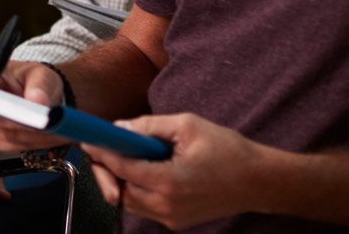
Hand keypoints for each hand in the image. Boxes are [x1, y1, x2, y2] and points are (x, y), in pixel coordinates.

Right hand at [0, 59, 69, 151]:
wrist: (41, 96)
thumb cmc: (37, 80)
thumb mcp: (43, 75)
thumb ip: (40, 85)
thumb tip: (37, 101)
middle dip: (14, 122)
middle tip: (40, 124)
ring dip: (26, 135)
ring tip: (53, 131)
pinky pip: (7, 145)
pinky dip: (29, 143)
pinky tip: (46, 137)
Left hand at [86, 113, 271, 229]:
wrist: (260, 181)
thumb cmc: (228, 150)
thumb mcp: (187, 126)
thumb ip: (149, 126)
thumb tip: (118, 128)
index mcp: (168, 181)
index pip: (121, 167)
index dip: (101, 152)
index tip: (88, 140)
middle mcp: (166, 206)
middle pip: (118, 190)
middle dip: (105, 170)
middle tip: (100, 150)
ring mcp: (171, 218)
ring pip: (128, 201)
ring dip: (119, 180)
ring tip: (122, 158)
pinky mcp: (176, 222)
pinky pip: (143, 206)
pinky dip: (135, 190)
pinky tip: (142, 171)